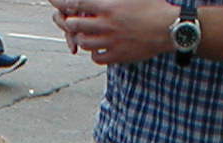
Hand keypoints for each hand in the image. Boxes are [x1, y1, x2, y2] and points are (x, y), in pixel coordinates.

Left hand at [48, 0, 174, 63]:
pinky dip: (94, 52)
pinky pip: (96, 58)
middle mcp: (106, 24)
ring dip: (80, 37)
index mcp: (108, 5)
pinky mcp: (118, 56)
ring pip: (83, 43)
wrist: (170, 28)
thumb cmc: (153, 5)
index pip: (75, 2)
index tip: (52, 0)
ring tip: (83, 32)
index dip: (60, 1)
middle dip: (65, 21)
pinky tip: (98, 47)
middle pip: (74, 25)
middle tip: (64, 19)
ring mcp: (111, 42)